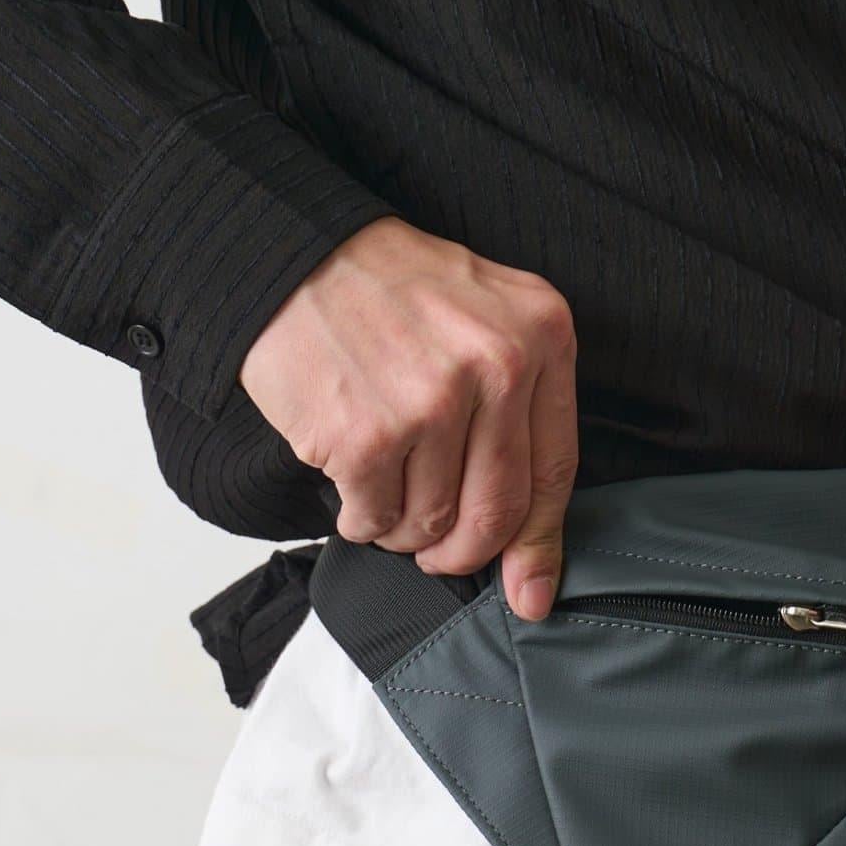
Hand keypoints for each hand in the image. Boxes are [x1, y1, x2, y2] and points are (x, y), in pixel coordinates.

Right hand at [239, 215, 577, 618]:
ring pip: (435, 522)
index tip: (530, 592)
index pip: (556, 468)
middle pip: (498, 509)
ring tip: (385, 496)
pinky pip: (376, 518)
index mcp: (541, 334)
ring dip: (406, 531)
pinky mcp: (366, 434)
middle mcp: (497, 365)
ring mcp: (431, 401)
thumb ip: (520, 410)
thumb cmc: (389, 292)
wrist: (289, 252)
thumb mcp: (484, 317)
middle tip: (441, 556)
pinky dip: (362, 521)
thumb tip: (530, 555)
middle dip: (466, 552)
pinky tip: (351, 486)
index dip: (540, 543)